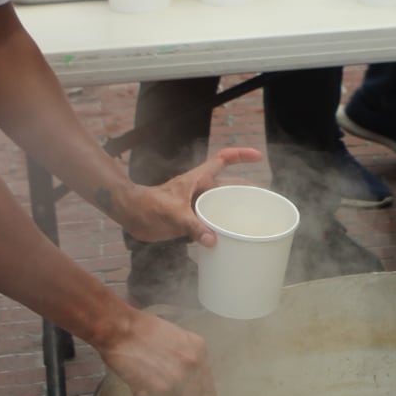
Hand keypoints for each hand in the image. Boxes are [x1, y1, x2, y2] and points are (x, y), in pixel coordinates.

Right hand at [97, 304, 216, 395]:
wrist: (122, 330)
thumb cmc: (144, 330)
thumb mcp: (177, 339)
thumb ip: (188, 361)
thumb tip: (193, 385)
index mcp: (199, 350)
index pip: (209, 387)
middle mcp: (194, 366)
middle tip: (164, 391)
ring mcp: (179, 379)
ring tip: (148, 381)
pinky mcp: (161, 390)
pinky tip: (138, 382)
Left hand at [120, 145, 261, 244]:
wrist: (132, 215)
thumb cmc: (149, 205)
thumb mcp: (174, 214)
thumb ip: (193, 226)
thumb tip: (212, 240)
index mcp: (198, 179)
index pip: (223, 159)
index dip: (241, 155)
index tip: (258, 156)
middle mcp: (200, 190)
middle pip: (228, 185)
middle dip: (246, 190)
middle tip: (264, 199)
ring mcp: (196, 204)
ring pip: (220, 205)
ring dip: (234, 210)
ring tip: (252, 220)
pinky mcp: (190, 219)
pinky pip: (211, 221)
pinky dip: (220, 227)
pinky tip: (228, 238)